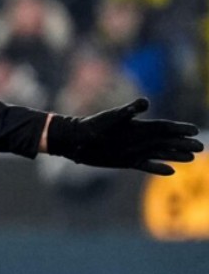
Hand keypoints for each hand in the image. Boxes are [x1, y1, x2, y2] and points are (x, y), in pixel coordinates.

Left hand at [46, 98, 201, 175]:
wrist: (77, 140)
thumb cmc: (94, 125)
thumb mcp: (112, 117)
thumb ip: (128, 111)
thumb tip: (145, 103)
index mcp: (140, 126)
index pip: (165, 127)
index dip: (180, 129)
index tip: (194, 131)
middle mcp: (140, 138)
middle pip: (168, 141)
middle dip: (184, 144)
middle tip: (201, 147)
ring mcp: (134, 150)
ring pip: (161, 153)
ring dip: (176, 155)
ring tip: (192, 157)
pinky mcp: (127, 161)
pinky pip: (146, 165)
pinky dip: (158, 168)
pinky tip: (171, 170)